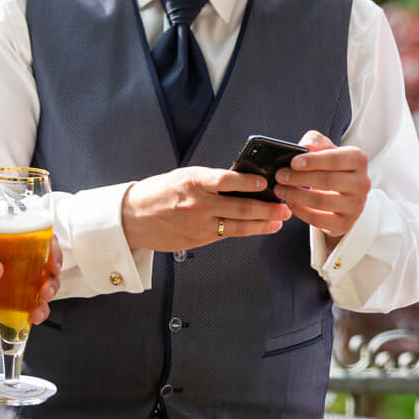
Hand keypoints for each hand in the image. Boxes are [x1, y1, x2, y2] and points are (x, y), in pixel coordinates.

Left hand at [0, 236, 61, 324]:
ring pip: (30, 301)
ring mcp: (1, 291)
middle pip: (41, 277)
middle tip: (45, 293)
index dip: (52, 255)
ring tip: (33, 315)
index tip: (54, 266)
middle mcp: (9, 269)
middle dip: (50, 287)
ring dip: (37, 309)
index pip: (39, 247)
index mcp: (6, 249)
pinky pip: (2, 318)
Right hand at [121, 166, 290, 251]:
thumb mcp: (184, 177)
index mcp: (192, 182)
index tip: (265, 182)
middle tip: (286, 206)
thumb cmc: (161, 192)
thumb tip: (244, 180)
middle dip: (267, 208)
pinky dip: (247, 231)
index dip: (247, 182)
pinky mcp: (198, 240)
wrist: (132, 218)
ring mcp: (198, 225)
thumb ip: (210, 181)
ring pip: (238, 226)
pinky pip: (227, 235)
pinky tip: (262, 227)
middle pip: (239, 207)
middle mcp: (197, 204)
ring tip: (280, 219)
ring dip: (263, 223)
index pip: (224, 180)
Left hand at [272, 130, 369, 247]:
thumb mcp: (326, 149)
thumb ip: (316, 141)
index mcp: (358, 160)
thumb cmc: (332, 168)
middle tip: (280, 176)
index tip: (293, 162)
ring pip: (321, 201)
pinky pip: (318, 219)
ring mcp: (356, 205)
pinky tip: (289, 203)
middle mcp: (362, 183)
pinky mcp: (345, 223)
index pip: (335, 159)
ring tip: (280, 190)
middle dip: (299, 178)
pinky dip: (300, 211)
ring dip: (296, 195)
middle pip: (327, 180)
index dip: (313, 161)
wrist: (345, 196)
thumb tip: (305, 146)